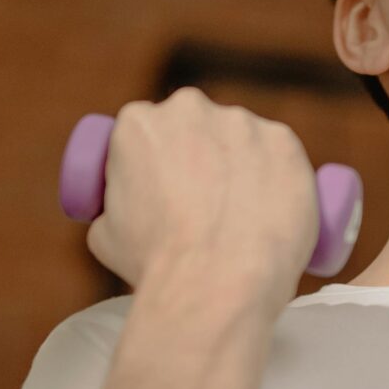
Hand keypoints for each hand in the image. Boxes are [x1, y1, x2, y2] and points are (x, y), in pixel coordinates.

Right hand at [84, 86, 319, 309]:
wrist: (217, 281)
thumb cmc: (157, 263)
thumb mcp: (104, 234)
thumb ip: (113, 206)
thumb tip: (122, 211)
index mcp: (138, 122)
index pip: (149, 132)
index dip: (157, 161)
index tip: (168, 188)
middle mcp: (189, 108)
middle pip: (197, 128)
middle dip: (201, 157)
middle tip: (207, 204)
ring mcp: (241, 122)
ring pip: (243, 141)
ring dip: (243, 166)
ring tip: (243, 217)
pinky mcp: (284, 142)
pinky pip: (282, 156)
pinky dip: (281, 178)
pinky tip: (273, 212)